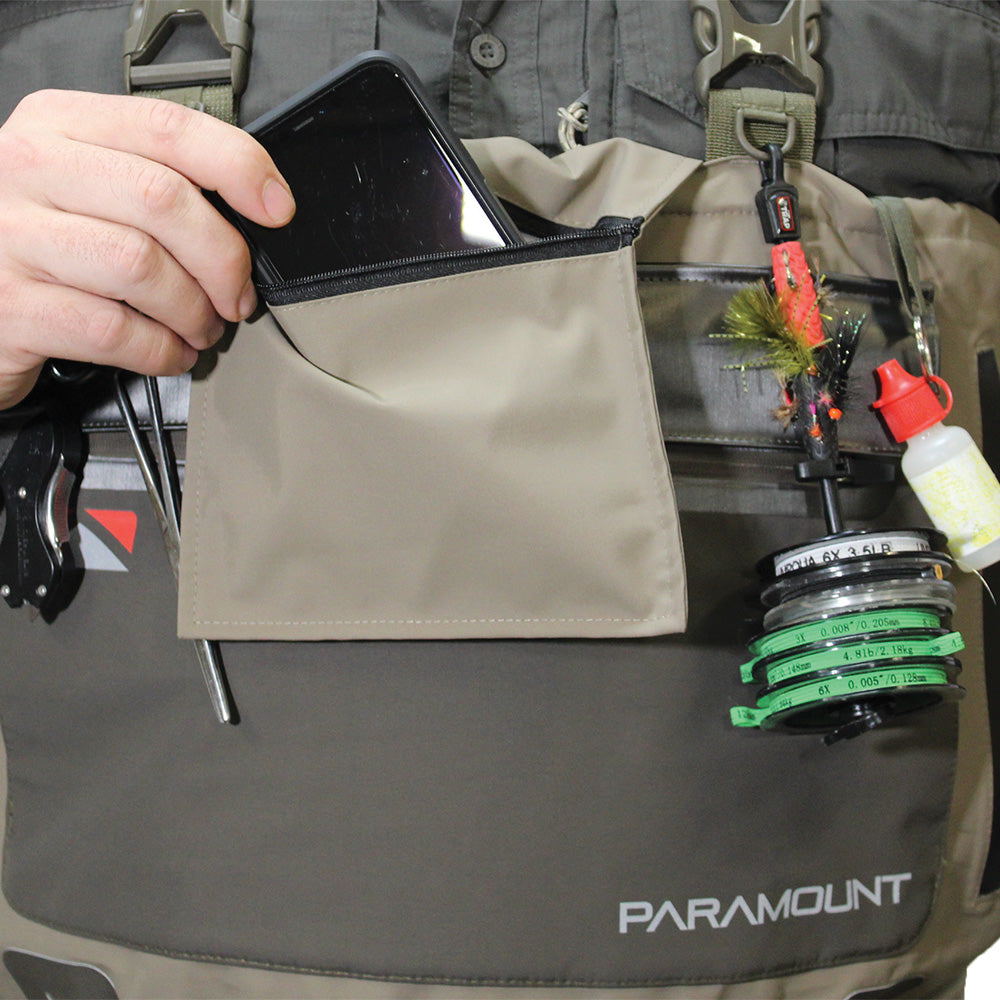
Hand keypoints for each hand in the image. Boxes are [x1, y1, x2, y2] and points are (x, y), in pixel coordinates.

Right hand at [0, 89, 294, 408]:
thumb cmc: (44, 245)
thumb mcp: (88, 188)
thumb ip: (155, 182)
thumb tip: (252, 210)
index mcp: (58, 126)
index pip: (167, 127)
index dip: (238, 167)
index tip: (277, 209)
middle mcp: (28, 168)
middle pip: (162, 199)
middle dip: (222, 258)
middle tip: (236, 295)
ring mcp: (10, 236)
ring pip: (140, 265)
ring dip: (193, 310)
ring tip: (202, 327)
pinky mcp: (11, 306)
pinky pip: (113, 329)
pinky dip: (159, 350)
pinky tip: (169, 353)